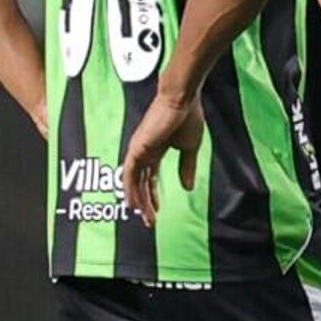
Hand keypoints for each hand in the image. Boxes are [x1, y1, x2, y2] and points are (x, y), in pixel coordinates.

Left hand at [121, 90, 202, 229]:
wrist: (182, 99)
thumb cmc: (188, 117)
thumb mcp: (190, 148)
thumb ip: (187, 167)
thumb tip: (187, 187)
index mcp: (155, 150)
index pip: (150, 178)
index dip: (152, 195)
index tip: (157, 212)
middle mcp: (143, 152)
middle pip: (140, 183)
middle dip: (145, 203)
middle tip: (150, 221)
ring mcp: (138, 150)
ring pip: (133, 182)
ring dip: (138, 201)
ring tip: (145, 218)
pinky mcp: (136, 148)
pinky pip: (130, 174)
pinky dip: (131, 190)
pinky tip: (135, 204)